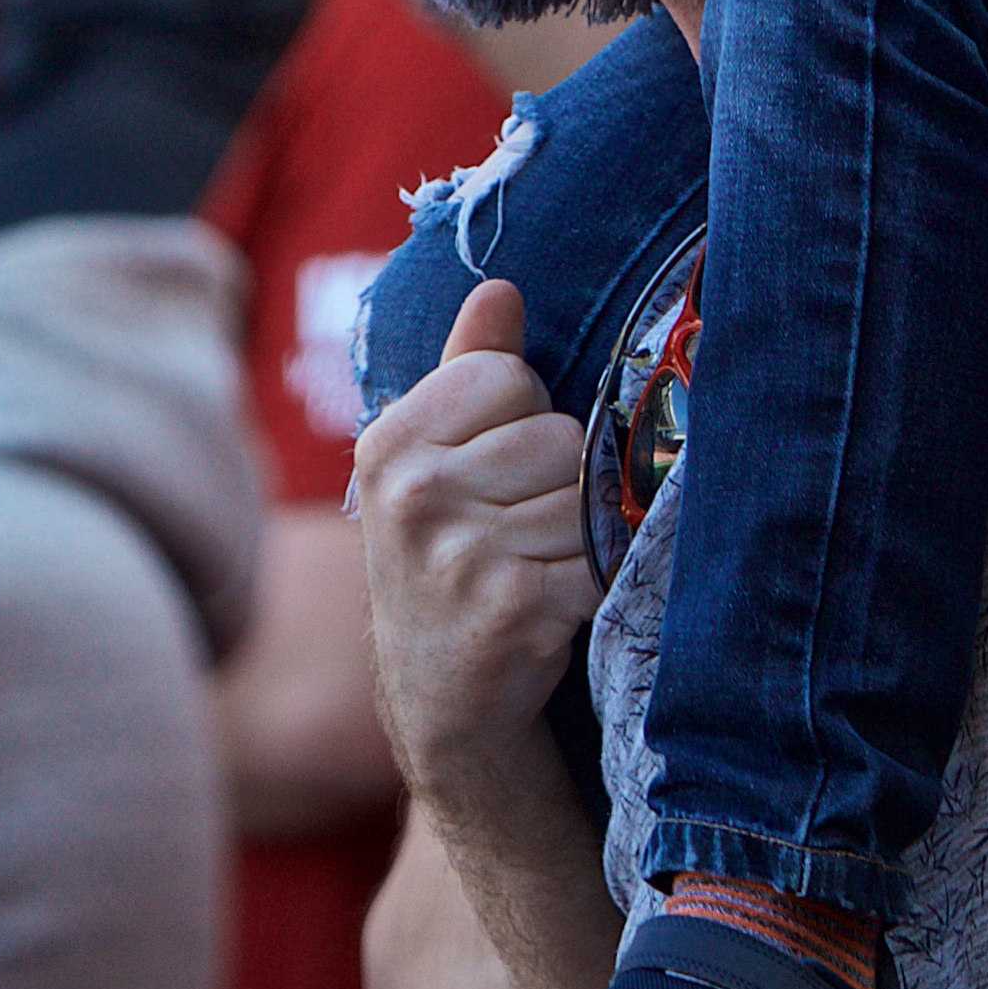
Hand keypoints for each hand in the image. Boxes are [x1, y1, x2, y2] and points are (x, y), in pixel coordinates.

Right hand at [353, 281, 595, 785]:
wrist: (439, 701)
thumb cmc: (447, 559)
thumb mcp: (435, 461)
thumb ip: (468, 370)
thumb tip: (501, 287)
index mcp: (390, 442)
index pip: (508, 374)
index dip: (523, 419)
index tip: (494, 474)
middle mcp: (413, 492)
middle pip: (555, 433)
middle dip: (557, 481)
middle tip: (518, 532)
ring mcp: (458, 552)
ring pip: (582, 493)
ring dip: (578, 533)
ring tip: (535, 566)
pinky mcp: (510, 607)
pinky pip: (598, 556)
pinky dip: (596, 580)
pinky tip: (555, 605)